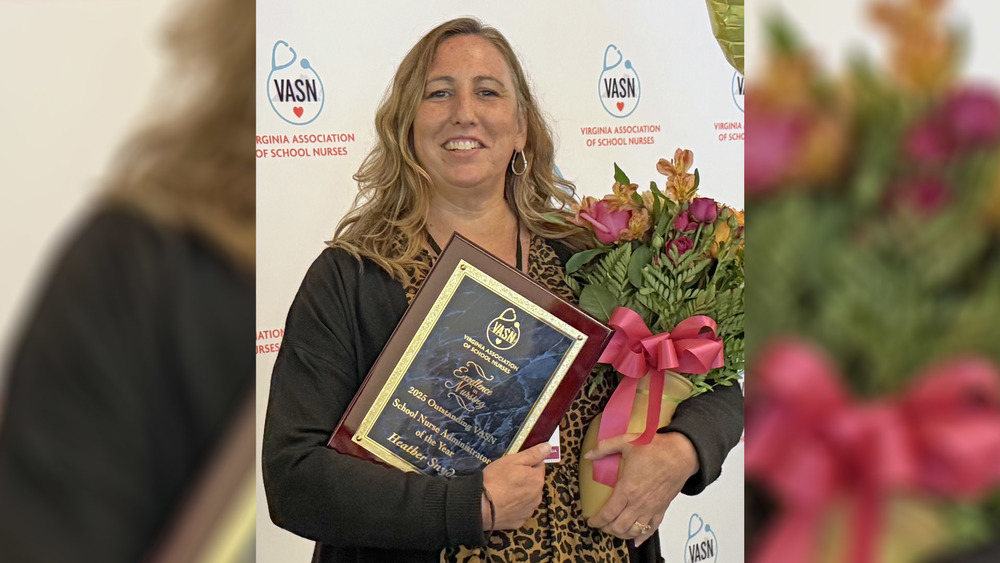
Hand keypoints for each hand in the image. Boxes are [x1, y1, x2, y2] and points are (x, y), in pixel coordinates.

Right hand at [481, 443, 549, 529]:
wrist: (480, 506)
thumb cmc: (495, 480)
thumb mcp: (513, 460)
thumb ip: (533, 454)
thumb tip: (548, 447)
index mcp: (537, 479)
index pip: (538, 466)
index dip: (526, 464)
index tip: (515, 466)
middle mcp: (537, 496)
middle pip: (534, 482)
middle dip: (524, 479)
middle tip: (507, 477)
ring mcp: (529, 510)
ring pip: (528, 496)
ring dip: (520, 493)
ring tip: (503, 490)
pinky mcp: (520, 520)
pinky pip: (520, 510)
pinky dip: (514, 506)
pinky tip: (503, 502)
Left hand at [584, 432, 698, 546]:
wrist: (681, 454)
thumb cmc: (657, 448)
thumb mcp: (626, 442)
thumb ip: (605, 447)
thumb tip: (589, 454)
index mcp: (627, 489)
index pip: (608, 513)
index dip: (597, 520)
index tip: (591, 520)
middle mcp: (638, 503)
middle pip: (618, 526)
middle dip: (606, 528)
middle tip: (601, 524)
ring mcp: (650, 508)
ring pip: (633, 531)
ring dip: (621, 534)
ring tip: (614, 529)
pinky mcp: (661, 509)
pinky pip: (651, 529)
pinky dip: (642, 537)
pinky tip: (636, 539)